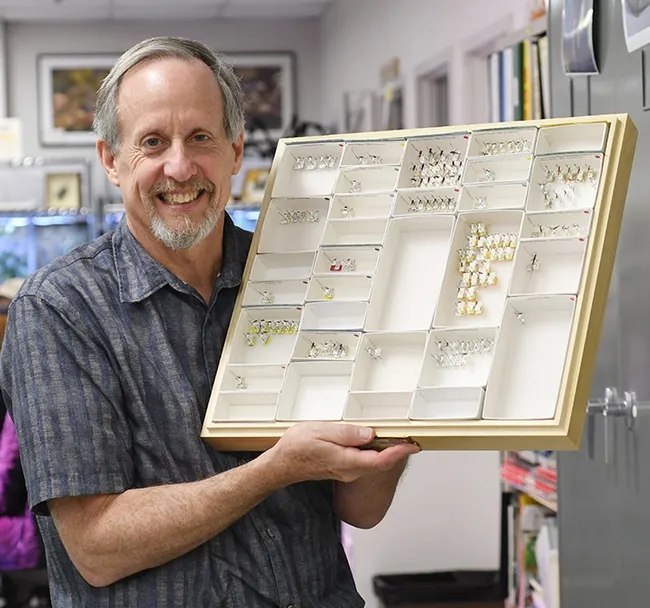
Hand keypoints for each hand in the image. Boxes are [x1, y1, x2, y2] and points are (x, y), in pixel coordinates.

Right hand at [265, 421, 419, 485]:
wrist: (281, 465)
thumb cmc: (296, 448)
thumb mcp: (320, 432)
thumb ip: (346, 433)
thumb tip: (369, 434)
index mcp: (346, 461)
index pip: (379, 460)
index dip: (398, 452)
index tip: (412, 445)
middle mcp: (349, 470)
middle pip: (380, 462)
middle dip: (397, 451)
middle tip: (411, 438)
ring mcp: (346, 471)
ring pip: (372, 463)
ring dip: (387, 451)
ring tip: (398, 438)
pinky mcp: (342, 469)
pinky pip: (363, 462)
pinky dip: (374, 452)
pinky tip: (375, 442)